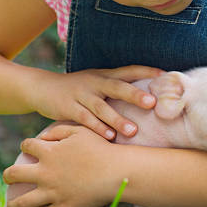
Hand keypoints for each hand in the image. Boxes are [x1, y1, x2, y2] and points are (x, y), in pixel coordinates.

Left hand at [3, 126, 122, 206]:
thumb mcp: (80, 131)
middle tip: (10, 178)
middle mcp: (45, 173)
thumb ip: (58, 131)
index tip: (29, 150)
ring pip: (20, 203)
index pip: (26, 146)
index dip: (26, 146)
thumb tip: (43, 136)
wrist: (117, 172)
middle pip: (12, 174)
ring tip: (12, 206)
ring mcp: (52, 193)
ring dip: (12, 205)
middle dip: (8, 176)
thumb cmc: (102, 149)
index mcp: (49, 152)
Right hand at [28, 65, 162, 139]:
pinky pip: (84, 119)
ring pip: (101, 107)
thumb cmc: (78, 89)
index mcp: (105, 74)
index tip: (165, 76)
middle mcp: (95, 82)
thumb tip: (148, 98)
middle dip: (135, 95)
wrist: (42, 88)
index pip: (129, 70)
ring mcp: (81, 94)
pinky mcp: (68, 108)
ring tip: (133, 130)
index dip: (146, 71)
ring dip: (117, 119)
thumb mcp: (97, 82)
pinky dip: (97, 128)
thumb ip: (117, 88)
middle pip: (117, 86)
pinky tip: (109, 137)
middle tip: (152, 103)